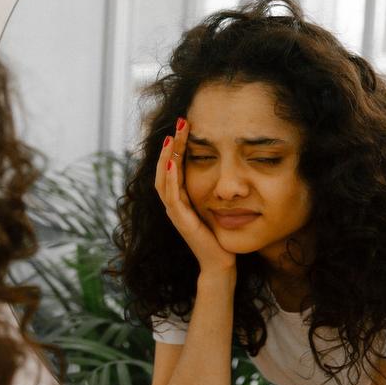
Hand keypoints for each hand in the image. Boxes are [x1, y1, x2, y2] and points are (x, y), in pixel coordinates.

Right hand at [154, 118, 235, 271]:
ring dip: (166, 158)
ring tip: (171, 138)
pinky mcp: (181, 222)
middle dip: (171, 144)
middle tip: (179, 121)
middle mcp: (174, 203)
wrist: (220, 263)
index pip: (173, 166)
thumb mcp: (214, 205)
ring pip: (164, 180)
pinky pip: (172, 198)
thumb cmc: (219, 236)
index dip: (177, 145)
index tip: (186, 123)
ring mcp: (175, 212)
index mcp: (180, 197)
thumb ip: (211, 188)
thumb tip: (221, 163)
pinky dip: (170, 180)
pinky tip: (173, 165)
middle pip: (165, 168)